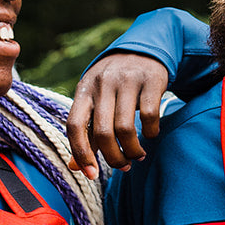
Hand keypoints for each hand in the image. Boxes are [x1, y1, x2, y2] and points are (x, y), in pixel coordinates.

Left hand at [67, 54, 169, 177]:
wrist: (142, 50)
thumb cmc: (114, 85)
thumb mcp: (95, 101)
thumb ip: (86, 133)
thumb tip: (75, 167)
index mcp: (84, 90)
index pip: (74, 125)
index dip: (81, 154)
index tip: (92, 175)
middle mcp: (102, 83)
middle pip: (103, 132)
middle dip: (113, 158)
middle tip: (123, 167)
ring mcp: (127, 80)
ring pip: (126, 128)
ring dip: (132, 150)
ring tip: (137, 155)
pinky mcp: (150, 80)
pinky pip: (150, 115)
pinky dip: (151, 132)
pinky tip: (150, 134)